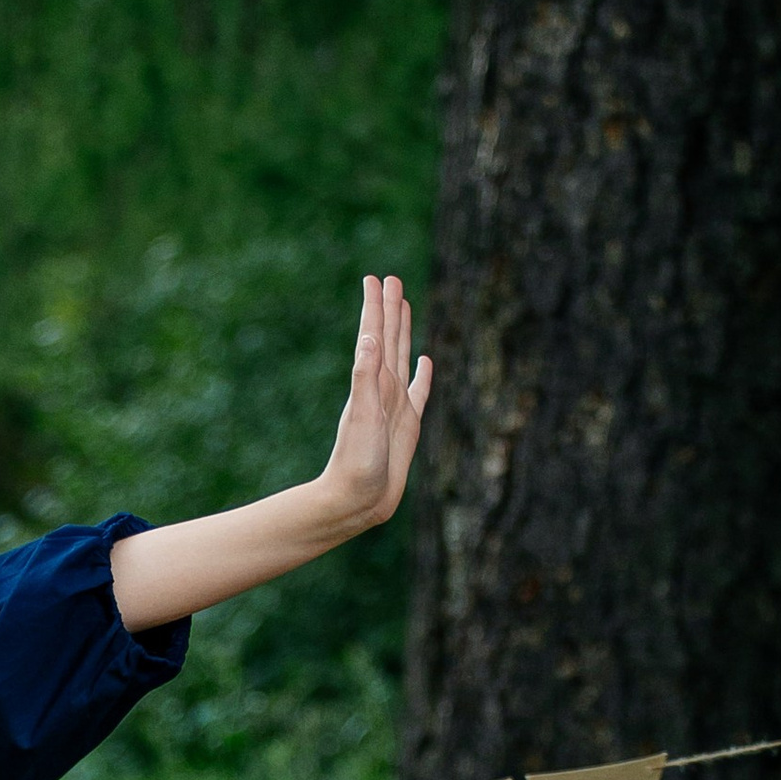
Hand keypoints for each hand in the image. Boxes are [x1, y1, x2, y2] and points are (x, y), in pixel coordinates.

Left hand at [319, 274, 431, 534]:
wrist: (357, 501)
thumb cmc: (356, 462)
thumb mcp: (362, 415)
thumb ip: (365, 376)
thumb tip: (370, 336)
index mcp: (371, 382)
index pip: (373, 335)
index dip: (374, 307)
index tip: (374, 278)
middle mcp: (382, 389)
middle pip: (388, 338)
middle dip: (390, 308)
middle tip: (390, 279)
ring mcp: (396, 405)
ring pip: (401, 358)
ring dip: (402, 331)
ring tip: (404, 306)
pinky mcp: (408, 424)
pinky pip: (418, 392)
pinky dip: (421, 375)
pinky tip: (424, 361)